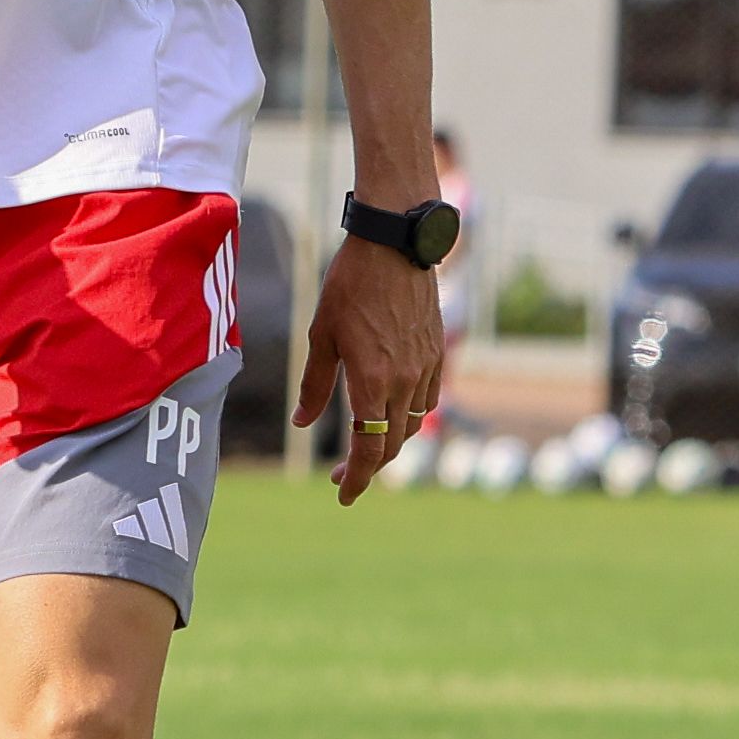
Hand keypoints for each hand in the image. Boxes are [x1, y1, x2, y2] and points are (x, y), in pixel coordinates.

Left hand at [294, 237, 443, 505]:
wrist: (395, 245)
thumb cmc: (350, 285)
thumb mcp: (321, 335)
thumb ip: (315, 384)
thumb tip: (302, 423)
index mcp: (372, 382)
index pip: (370, 450)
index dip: (357, 479)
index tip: (343, 494)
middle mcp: (404, 381)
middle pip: (393, 445)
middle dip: (368, 467)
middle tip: (342, 474)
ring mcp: (425, 367)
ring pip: (413, 424)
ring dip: (390, 443)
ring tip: (365, 443)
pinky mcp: (436, 352)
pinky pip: (427, 398)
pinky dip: (409, 415)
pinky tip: (391, 410)